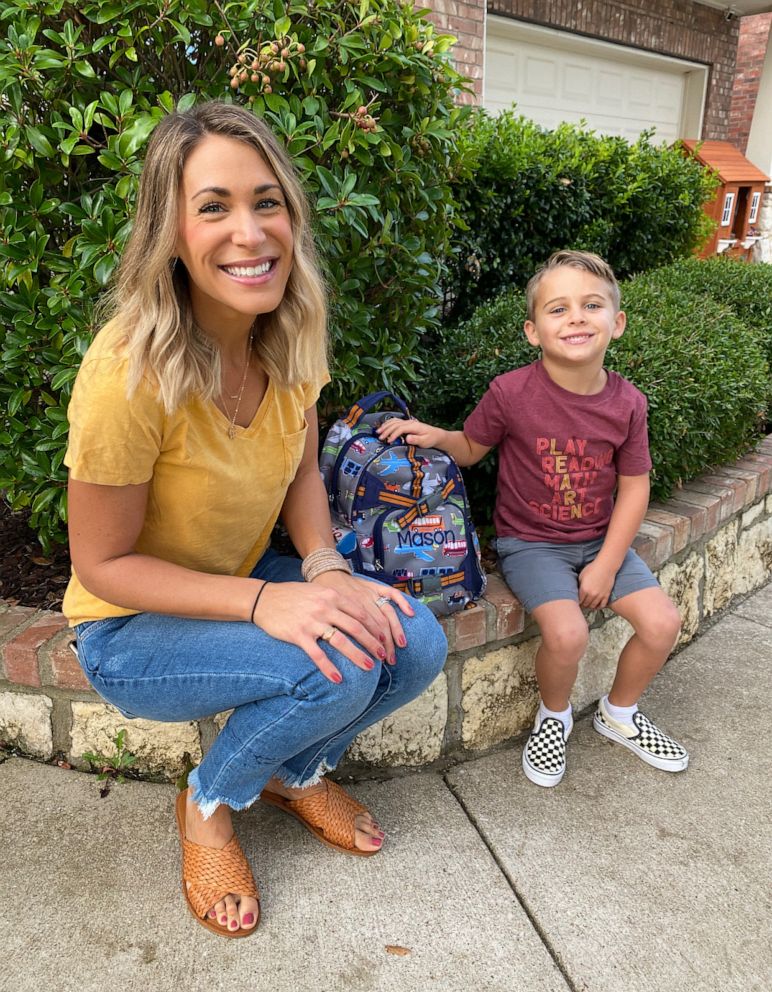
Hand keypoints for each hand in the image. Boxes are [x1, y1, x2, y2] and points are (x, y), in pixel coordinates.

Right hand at [252, 575, 412, 682]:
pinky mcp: (298, 635)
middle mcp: (325, 607)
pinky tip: (338, 679)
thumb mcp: (319, 591)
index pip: (361, 613)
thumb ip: (337, 600)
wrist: (264, 598)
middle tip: (384, 656)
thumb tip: (359, 614)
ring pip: (341, 642)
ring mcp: (312, 621)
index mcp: (332, 596)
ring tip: (369, 667)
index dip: (376, 627)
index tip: (385, 638)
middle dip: (373, 643)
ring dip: (357, 656)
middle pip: (356, 628)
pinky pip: (317, 655)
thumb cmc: (293, 595)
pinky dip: (328, 668)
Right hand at [377, 417, 444, 448]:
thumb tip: (407, 438)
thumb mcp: (424, 441)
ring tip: (378, 432)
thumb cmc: (430, 439)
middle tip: (380, 438)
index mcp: (413, 426)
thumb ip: (416, 439)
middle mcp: (409, 422)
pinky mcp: (406, 423)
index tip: (389, 441)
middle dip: (386, 430)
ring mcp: (407, 421)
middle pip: (395, 424)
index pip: (400, 428)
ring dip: (385, 426)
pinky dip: (388, 423)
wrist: (435, 435)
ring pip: (394, 421)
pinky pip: (395, 421)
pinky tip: (383, 427)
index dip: (394, 434)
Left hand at [578, 559, 616, 609]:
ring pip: (592, 606)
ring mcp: (600, 596)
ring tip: (587, 604)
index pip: (578, 600)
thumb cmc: (593, 568)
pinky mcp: (606, 595)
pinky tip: (595, 605)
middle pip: (585, 604)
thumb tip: (576, 591)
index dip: (576, 602)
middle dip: (582, 604)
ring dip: (589, 606)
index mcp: (584, 589)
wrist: (606, 566)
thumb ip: (578, 585)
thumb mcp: (581, 576)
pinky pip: (601, 605)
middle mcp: (592, 594)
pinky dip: (598, 606)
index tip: (575, 602)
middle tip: (580, 603)